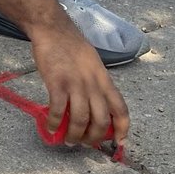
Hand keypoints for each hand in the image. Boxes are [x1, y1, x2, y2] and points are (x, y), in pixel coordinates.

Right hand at [30, 25, 129, 147]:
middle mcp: (94, 84)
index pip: (121, 110)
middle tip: (85, 143)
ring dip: (75, 135)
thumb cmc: (72, 46)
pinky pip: (59, 109)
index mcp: (105, 80)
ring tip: (69, 141)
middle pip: (101, 120)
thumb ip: (96, 84)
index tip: (118, 142)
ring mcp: (76, 84)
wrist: (53, 30)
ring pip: (81, 119)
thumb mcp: (93, 64)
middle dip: (94, 138)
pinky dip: (55, 123)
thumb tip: (94, 104)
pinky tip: (51, 128)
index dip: (122, 129)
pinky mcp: (57, 83)